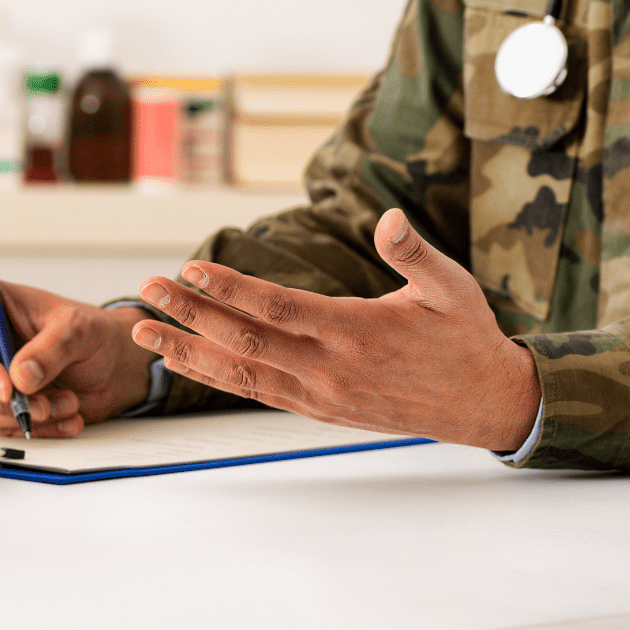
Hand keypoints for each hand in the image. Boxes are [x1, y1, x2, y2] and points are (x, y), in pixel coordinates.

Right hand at [0, 281, 155, 437]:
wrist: (108, 364)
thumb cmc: (90, 334)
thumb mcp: (79, 330)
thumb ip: (52, 348)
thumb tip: (20, 376)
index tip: (8, 389)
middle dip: (8, 401)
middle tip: (46, 405)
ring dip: (28, 416)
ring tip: (69, 403)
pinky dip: (35, 428)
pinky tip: (65, 417)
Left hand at [131, 209, 540, 451]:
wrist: (485, 405)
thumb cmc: (467, 339)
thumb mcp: (452, 288)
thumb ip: (413, 254)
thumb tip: (390, 218)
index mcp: (356, 333)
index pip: (278, 309)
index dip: (230, 289)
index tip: (191, 268)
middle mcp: (330, 370)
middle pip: (245, 342)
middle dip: (190, 315)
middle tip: (147, 290)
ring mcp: (321, 396)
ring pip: (241, 376)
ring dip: (188, 353)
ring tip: (143, 332)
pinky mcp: (319, 410)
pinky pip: (257, 393)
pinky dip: (217, 377)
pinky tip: (186, 362)